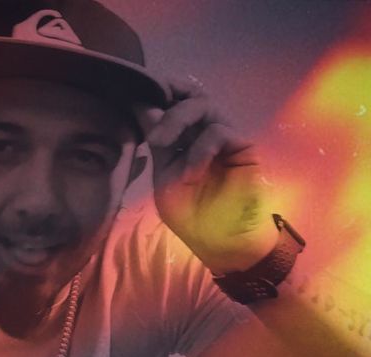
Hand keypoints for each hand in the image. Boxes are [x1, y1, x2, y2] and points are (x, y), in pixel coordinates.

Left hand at [136, 78, 277, 273]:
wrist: (220, 241)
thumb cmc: (191, 214)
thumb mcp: (165, 178)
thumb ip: (158, 145)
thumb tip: (145, 108)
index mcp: (183, 137)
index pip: (173, 102)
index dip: (158, 91)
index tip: (137, 95)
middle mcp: (203, 131)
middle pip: (188, 95)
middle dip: (166, 100)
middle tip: (149, 123)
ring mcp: (224, 136)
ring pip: (203, 105)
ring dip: (177, 119)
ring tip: (161, 141)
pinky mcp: (243, 146)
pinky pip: (218, 132)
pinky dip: (199, 150)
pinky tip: (191, 173)